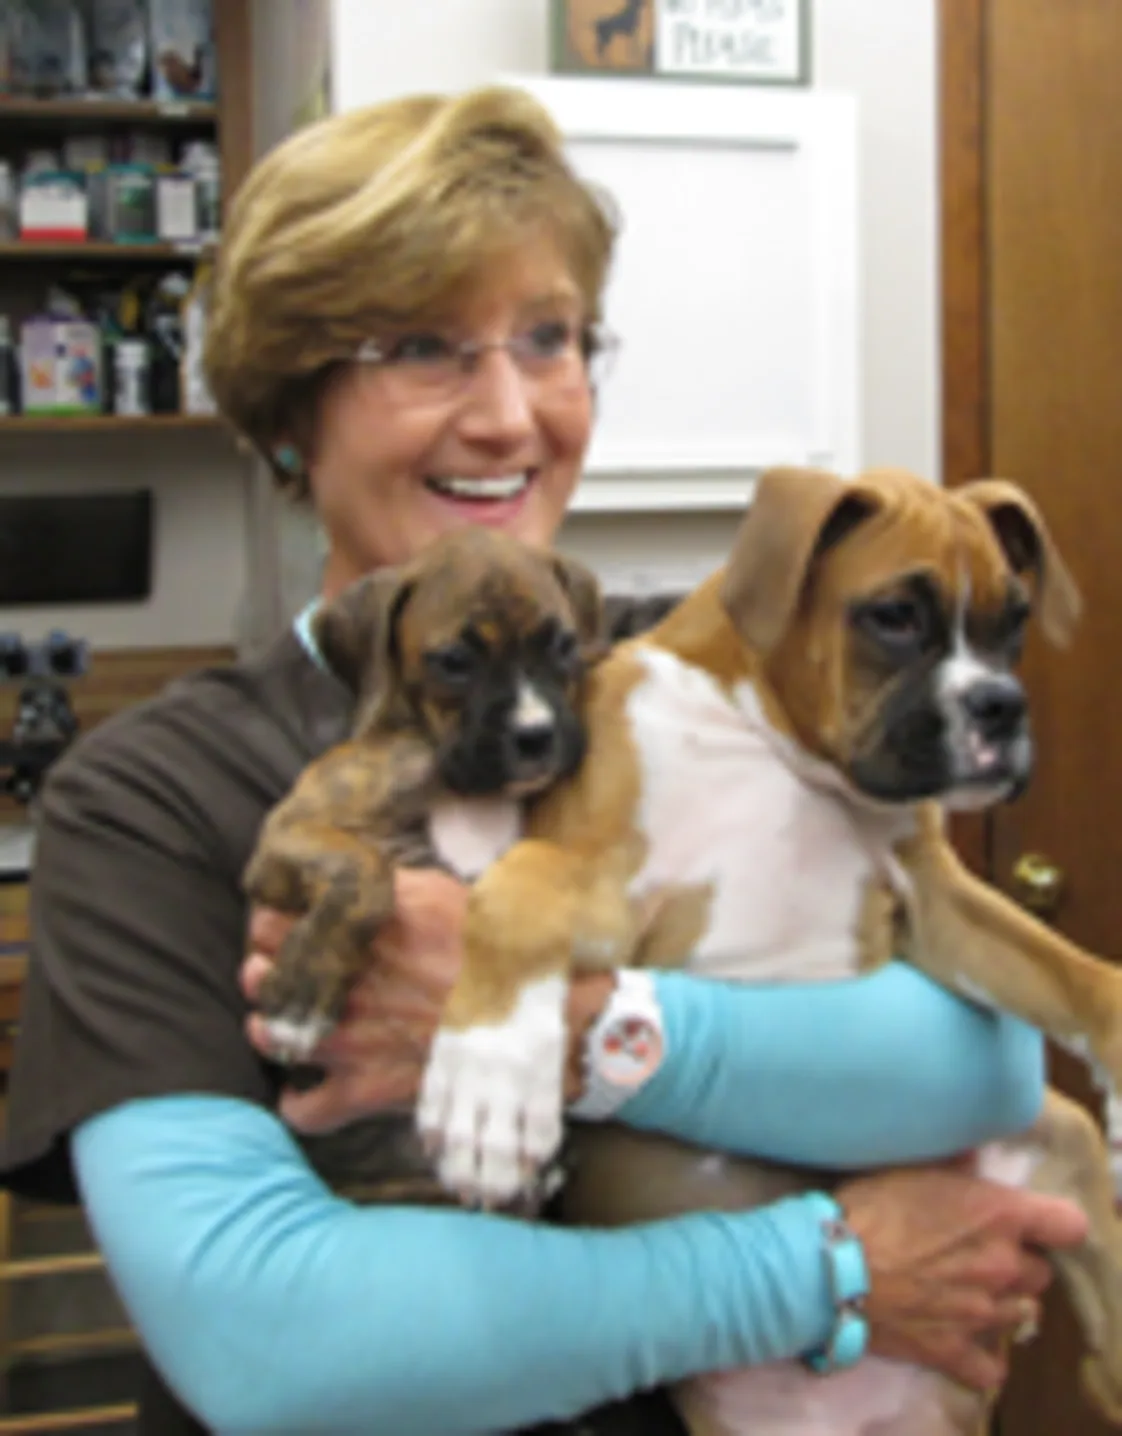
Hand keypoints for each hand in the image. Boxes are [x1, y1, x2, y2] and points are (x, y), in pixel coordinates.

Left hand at [243, 867, 613, 1133]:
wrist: (544, 1018)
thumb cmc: (498, 952)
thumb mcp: (444, 895)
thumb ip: (390, 888)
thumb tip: (354, 883)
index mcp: (365, 928)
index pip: (275, 919)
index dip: (272, 924)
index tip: (282, 929)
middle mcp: (348, 980)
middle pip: (261, 973)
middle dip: (266, 972)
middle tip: (279, 974)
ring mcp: (351, 1038)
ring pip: (267, 1035)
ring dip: (270, 1028)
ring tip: (287, 1024)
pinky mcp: (366, 1089)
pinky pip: (303, 1109)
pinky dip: (300, 1102)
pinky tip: (308, 1088)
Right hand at [837, 1160, 1087, 1393]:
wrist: (831, 1265)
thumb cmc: (870, 1206)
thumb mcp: (912, 1167)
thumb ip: (955, 1164)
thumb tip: (973, 1159)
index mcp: (999, 1216)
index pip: (1068, 1225)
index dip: (1051, 1224)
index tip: (1029, 1223)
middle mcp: (1003, 1266)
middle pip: (1040, 1271)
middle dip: (1017, 1263)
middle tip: (982, 1255)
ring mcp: (984, 1313)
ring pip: (1023, 1315)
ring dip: (1003, 1303)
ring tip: (972, 1294)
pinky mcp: (956, 1350)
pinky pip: (992, 1369)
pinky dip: (983, 1358)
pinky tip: (966, 1340)